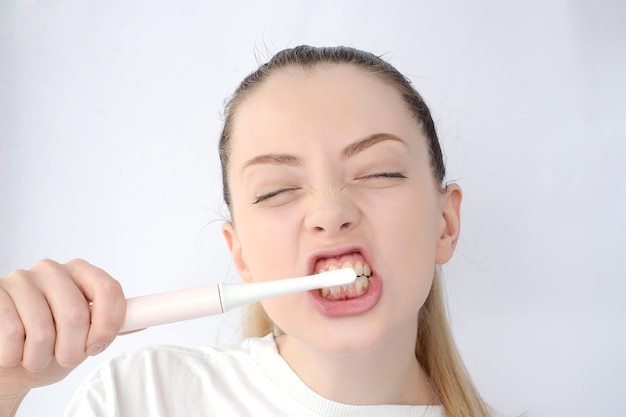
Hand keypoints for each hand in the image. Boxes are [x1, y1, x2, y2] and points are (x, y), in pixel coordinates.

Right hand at [0, 259, 125, 413]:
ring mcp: (20, 280)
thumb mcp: (85, 336)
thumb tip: (144, 318)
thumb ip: (109, 325)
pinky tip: (14, 352)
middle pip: (77, 313)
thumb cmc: (50, 346)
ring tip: (36, 356)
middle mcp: (51, 270)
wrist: (10, 363)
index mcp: (80, 273)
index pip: (108, 288)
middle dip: (73, 349)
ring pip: (42, 330)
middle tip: (64, 357)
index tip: (98, 345)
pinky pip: (11, 334)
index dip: (108, 323)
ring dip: (41, 357)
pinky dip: (15, 356)